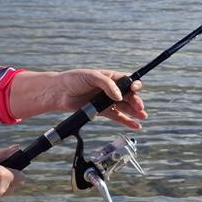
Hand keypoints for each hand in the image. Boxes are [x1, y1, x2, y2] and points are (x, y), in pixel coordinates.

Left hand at [8, 69, 146, 128]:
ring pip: (125, 107)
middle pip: (129, 95)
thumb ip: (107, 85)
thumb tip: (119, 96)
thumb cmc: (74, 79)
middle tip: (139, 107)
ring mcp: (107, 101)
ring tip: (142, 117)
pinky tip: (135, 125)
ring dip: (135, 112)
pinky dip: (126, 121)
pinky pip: (117, 117)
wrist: (59, 92)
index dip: (134, 85)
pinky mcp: (102, 112)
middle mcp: (112, 89)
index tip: (136, 89)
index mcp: (111, 77)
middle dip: (136, 101)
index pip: (128, 81)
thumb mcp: (91, 76)